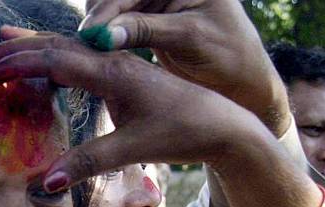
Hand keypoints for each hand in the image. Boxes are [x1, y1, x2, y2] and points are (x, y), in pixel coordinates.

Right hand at [0, 27, 261, 189]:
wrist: (222, 124)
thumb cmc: (183, 133)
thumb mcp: (136, 149)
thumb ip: (90, 162)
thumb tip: (46, 182)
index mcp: (112, 72)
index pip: (54, 60)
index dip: (17, 66)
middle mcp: (112, 61)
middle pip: (55, 46)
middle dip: (16, 51)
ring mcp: (118, 64)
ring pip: (66, 48)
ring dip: (32, 49)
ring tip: (2, 48)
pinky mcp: (123, 73)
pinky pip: (80, 58)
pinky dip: (54, 59)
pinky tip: (47, 65)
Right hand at [80, 0, 289, 135]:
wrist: (244, 81)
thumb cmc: (229, 57)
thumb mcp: (189, 39)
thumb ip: (146, 31)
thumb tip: (102, 34)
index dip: (106, 11)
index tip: (89, 37)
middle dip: (96, 20)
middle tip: (80, 47)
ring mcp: (154, 5)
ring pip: (110, 10)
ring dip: (96, 30)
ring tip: (84, 54)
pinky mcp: (148, 23)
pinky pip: (116, 24)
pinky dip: (104, 39)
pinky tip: (96, 56)